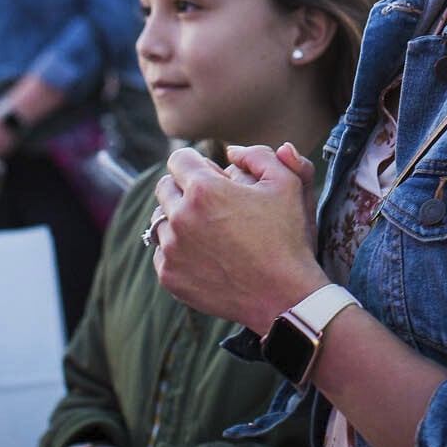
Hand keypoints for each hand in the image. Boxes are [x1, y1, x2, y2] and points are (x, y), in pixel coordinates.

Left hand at [151, 144, 325, 334]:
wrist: (284, 295)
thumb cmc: (286, 237)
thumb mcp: (285, 183)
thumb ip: (258, 155)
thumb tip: (231, 151)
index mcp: (203, 190)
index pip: (179, 159)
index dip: (199, 164)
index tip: (215, 177)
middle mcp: (180, 218)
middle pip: (165, 187)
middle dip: (186, 189)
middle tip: (214, 205)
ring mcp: (172, 250)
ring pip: (160, 220)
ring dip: (179, 219)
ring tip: (209, 230)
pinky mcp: (170, 276)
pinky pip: (161, 253)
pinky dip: (178, 250)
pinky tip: (205, 254)